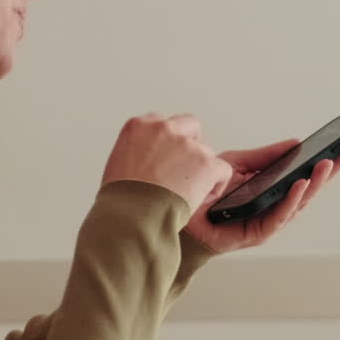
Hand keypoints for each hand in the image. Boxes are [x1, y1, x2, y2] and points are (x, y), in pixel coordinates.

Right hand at [101, 113, 231, 215]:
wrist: (132, 215)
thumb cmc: (121, 198)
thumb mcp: (117, 163)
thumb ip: (137, 152)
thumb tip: (149, 160)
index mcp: (139, 126)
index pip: (162, 123)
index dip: (168, 143)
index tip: (167, 159)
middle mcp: (163, 128)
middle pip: (189, 126)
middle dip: (190, 146)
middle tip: (184, 170)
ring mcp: (186, 144)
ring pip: (205, 151)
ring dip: (200, 169)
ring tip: (187, 192)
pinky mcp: (206, 162)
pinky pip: (222, 170)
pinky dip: (216, 184)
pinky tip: (202, 197)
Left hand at [184, 138, 339, 253]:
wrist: (175, 211)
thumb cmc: (205, 192)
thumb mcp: (236, 164)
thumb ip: (266, 156)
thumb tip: (295, 144)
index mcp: (274, 188)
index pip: (308, 172)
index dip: (331, 159)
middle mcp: (276, 205)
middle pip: (312, 186)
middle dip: (336, 168)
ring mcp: (268, 220)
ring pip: (300, 202)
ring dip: (315, 183)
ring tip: (327, 164)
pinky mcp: (256, 233)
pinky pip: (278, 216)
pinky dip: (291, 200)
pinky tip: (299, 185)